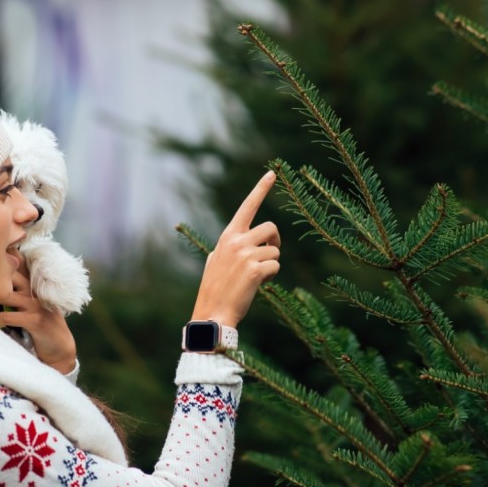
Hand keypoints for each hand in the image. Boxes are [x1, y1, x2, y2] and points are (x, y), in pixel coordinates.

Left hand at [0, 267, 76, 374]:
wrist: (61, 348)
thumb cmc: (43, 326)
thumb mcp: (34, 306)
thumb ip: (20, 294)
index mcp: (35, 287)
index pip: (20, 265)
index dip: (7, 255)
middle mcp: (35, 292)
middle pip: (12, 273)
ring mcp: (36, 305)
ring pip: (7, 293)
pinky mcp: (34, 320)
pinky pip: (7, 316)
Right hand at [191, 171, 280, 328]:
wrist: (212, 313)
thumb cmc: (215, 288)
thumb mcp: (215, 260)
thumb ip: (230, 246)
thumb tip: (244, 240)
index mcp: (227, 236)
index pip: (247, 206)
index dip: (261, 189)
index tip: (272, 173)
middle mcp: (236, 241)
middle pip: (270, 228)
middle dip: (274, 241)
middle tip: (268, 254)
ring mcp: (246, 255)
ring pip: (275, 249)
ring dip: (271, 263)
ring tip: (256, 276)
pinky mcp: (255, 270)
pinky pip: (275, 266)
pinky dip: (271, 276)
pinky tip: (257, 285)